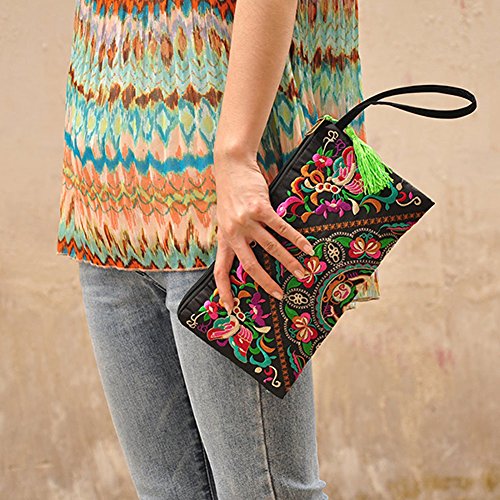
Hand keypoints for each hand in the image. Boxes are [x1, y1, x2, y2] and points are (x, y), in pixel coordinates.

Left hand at [212, 146, 314, 315]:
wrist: (232, 166)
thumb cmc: (231, 194)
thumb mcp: (226, 219)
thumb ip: (236, 236)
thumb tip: (253, 253)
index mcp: (224, 238)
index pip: (220, 269)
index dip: (224, 289)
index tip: (231, 307)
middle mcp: (233, 233)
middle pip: (250, 265)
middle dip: (266, 283)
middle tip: (280, 295)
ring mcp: (247, 221)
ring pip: (271, 248)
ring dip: (289, 262)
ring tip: (303, 272)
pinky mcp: (260, 208)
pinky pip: (281, 229)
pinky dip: (296, 240)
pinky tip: (307, 248)